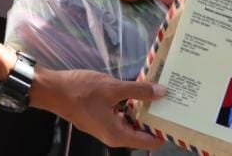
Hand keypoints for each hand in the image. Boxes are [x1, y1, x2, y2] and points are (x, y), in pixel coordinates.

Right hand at [31, 68, 166, 149]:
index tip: (178, 117)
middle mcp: (113, 136)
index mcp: (118, 135)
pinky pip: (120, 115)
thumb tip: (162, 93)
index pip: (150, 142)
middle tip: (171, 101)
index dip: (164, 131)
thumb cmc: (82, 91)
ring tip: (157, 93)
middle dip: (155, 117)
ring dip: (142, 109)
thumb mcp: (113, 88)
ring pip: (130, 122)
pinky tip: (136, 91)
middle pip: (141, 132)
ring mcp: (105, 127)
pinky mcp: (99, 118)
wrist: (53, 90)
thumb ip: (139, 91)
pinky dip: (129, 106)